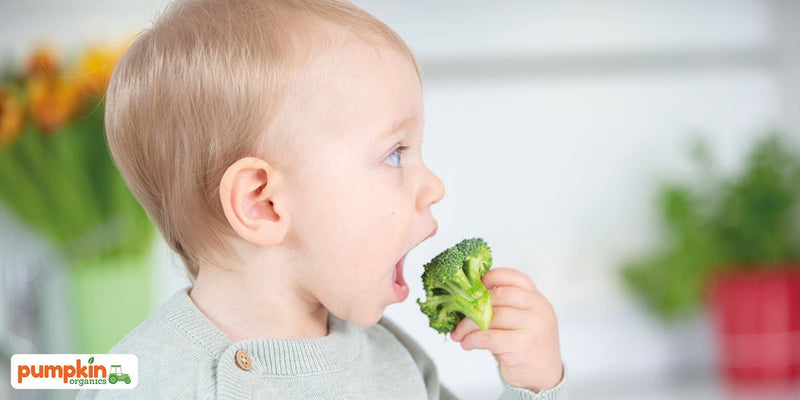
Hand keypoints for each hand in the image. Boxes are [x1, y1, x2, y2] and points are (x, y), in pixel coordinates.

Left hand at [449, 267, 562, 391]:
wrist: (544, 378)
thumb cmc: (527, 347)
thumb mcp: (522, 322)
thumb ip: (504, 307)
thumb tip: (469, 299)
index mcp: (537, 300)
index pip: (515, 277)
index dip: (492, 277)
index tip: (474, 286)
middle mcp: (538, 310)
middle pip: (500, 295)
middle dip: (473, 305)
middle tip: (458, 314)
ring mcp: (533, 327)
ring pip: (491, 317)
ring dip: (468, 326)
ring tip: (459, 334)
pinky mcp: (522, 345)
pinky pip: (489, 336)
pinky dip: (473, 339)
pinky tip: (467, 344)